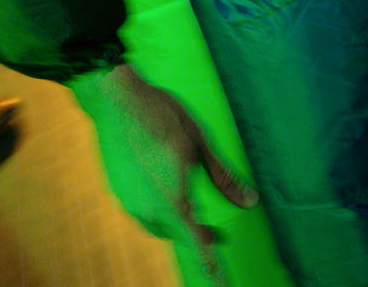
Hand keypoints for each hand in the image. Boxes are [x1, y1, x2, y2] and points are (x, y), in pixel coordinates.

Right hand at [70, 63, 257, 282]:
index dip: (210, 263)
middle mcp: (149, 207)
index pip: (197, 240)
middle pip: (177, 234)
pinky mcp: (117, 192)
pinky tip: (161, 187)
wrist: (118, 99)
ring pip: (158, 225)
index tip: (219, 282)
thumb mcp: (200, 143)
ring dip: (175, 222)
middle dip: (197, 236)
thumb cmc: (164, 116)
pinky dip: (157, 208)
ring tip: (190, 211)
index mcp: (173, 197)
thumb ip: (223, 178)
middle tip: (216, 232)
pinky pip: (143, 211)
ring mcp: (129, 201)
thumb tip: (249, 201)